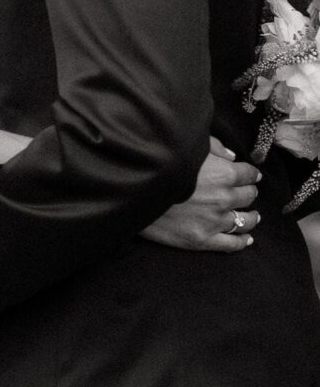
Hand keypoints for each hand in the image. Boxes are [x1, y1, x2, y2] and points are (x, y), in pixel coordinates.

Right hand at [140, 137, 260, 251]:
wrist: (137, 188)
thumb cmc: (162, 162)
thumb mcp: (189, 145)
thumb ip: (214, 147)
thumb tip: (232, 157)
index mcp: (224, 173)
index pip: (248, 174)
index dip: (250, 173)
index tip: (250, 174)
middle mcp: (224, 198)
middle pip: (248, 196)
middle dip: (248, 192)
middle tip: (247, 192)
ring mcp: (215, 221)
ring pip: (245, 221)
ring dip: (251, 217)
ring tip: (253, 216)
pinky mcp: (203, 240)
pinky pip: (232, 244)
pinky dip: (242, 241)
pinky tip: (247, 238)